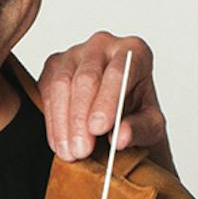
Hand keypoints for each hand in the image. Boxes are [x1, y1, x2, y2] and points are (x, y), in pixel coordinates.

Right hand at [36, 32, 168, 165]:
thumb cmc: (137, 116)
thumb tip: (120, 137)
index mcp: (134, 52)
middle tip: (82, 150)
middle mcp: (104, 45)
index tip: (98, 128)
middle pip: (87, 77)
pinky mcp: (54, 66)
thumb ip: (140, 130)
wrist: (118, 118)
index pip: (118, 72)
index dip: (107, 101)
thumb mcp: (150, 129)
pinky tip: (60, 143)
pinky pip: (46, 91)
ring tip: (70, 153)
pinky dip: (52, 122)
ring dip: (63, 123)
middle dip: (81, 117)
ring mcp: (76, 53)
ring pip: (61, 84)